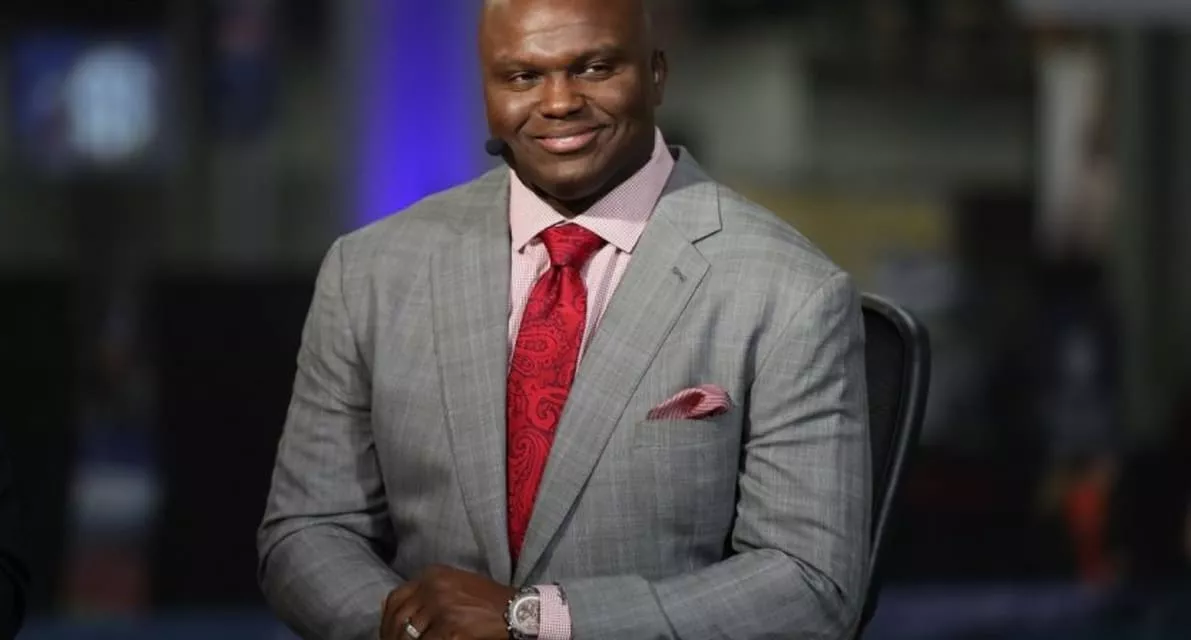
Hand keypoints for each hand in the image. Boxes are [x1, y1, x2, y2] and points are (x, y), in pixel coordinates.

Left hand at [380, 565, 515, 639]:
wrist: (515, 610)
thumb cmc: (486, 600)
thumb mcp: (454, 585)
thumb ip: (427, 592)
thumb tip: (393, 612)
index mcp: (433, 575)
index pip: (395, 598)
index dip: (386, 621)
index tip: (386, 635)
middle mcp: (434, 588)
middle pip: (400, 619)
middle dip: (392, 637)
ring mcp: (442, 608)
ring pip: (409, 636)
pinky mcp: (451, 629)